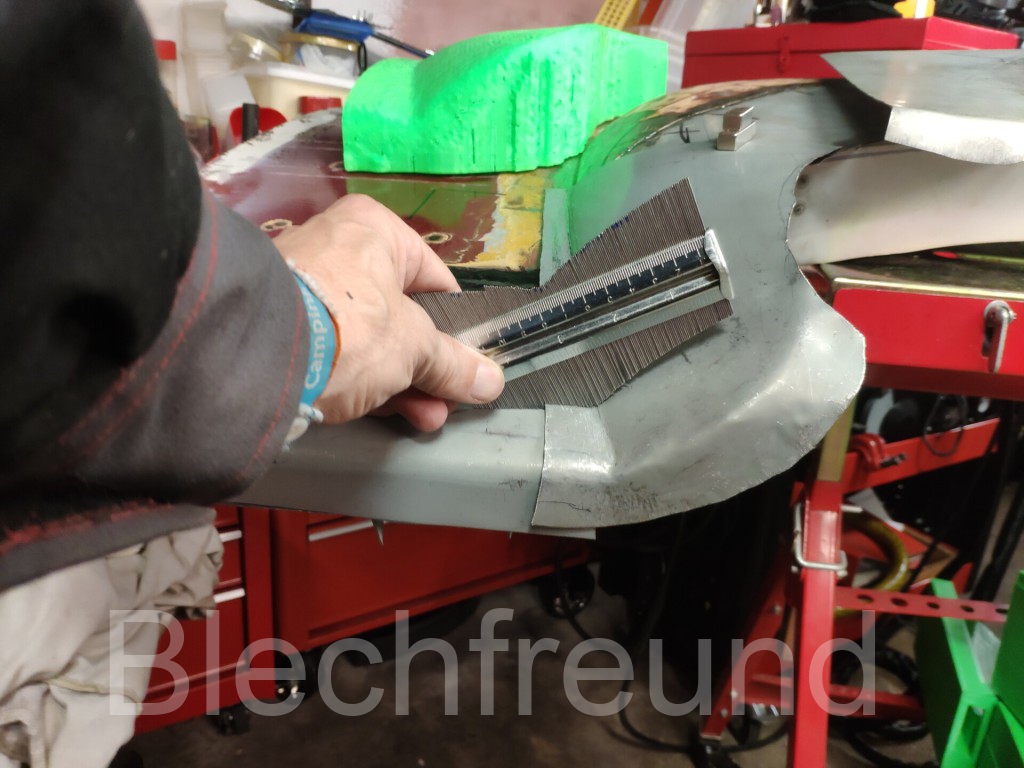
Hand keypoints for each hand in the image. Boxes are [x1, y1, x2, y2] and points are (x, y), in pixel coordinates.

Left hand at [273, 194, 503, 430]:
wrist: (255, 359)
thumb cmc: (350, 328)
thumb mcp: (414, 348)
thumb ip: (452, 364)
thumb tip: (489, 379)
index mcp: (372, 229)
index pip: (431, 276)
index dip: (453, 322)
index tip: (465, 357)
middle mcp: (334, 246)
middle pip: (398, 314)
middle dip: (425, 364)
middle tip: (445, 398)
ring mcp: (303, 286)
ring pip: (366, 337)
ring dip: (399, 380)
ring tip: (424, 416)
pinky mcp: (281, 326)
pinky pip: (334, 351)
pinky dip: (360, 379)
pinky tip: (384, 412)